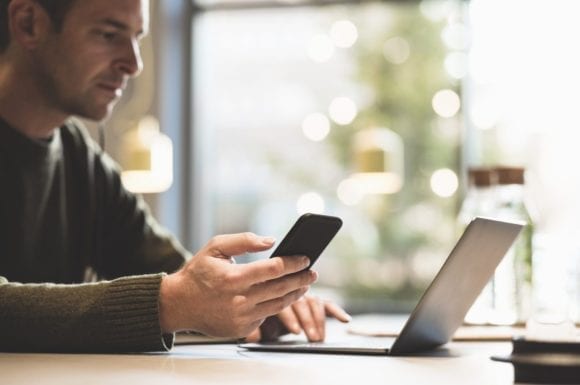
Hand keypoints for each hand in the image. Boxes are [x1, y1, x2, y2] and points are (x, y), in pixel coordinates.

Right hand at [158, 233, 317, 337]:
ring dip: (295, 294)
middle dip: (301, 279)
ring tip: (304, 285)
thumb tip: (271, 241)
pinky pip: (265, 316)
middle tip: (313, 273)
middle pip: (281, 288)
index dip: (293, 263)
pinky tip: (284, 296)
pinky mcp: (241, 329)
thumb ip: (244, 241)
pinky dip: (277, 306)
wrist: (179, 304)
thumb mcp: (215, 247)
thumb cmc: (198, 273)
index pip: (273, 269)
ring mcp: (241, 317)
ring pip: (277, 305)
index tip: (306, 258)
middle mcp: (239, 299)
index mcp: (233, 277)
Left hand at [245, 295, 350, 341]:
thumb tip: (252, 336)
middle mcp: (289, 290)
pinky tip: (344, 319)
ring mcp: (303, 295)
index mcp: (272, 293)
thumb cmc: (255, 318)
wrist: (259, 307)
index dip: (290, 317)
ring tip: (318, 337)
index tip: (295, 331)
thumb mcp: (252, 323)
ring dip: (318, 320)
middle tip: (311, 337)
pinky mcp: (314, 302)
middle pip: (301, 301)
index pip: (283, 302)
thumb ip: (253, 328)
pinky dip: (337, 311)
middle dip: (307, 320)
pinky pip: (327, 305)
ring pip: (314, 302)